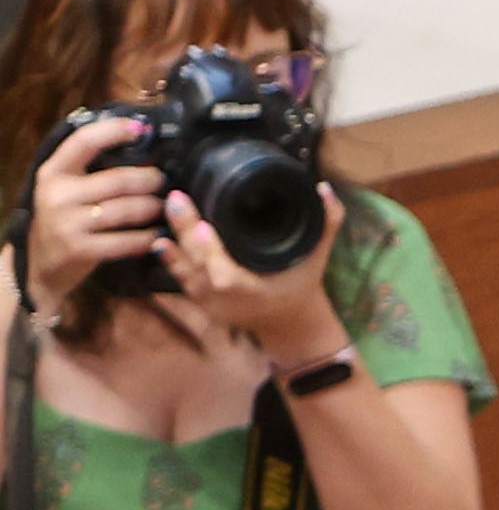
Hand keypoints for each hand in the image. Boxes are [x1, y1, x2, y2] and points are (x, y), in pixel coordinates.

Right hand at [24, 116, 162, 312]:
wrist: (41, 265)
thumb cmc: (62, 221)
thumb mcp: (63, 189)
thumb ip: (88, 171)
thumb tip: (135, 148)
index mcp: (52, 172)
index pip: (83, 141)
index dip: (114, 131)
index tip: (141, 128)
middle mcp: (58, 194)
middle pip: (118, 180)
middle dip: (149, 179)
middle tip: (163, 180)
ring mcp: (68, 223)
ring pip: (126, 210)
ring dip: (153, 207)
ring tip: (164, 206)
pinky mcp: (81, 250)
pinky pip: (126, 241)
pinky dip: (147, 238)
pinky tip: (158, 235)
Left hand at [152, 182, 343, 358]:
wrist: (288, 321)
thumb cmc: (302, 285)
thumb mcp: (317, 256)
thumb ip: (326, 223)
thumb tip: (323, 188)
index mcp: (256, 291)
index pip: (226, 276)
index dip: (211, 253)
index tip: (203, 227)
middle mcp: (229, 300)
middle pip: (198, 266)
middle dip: (185, 233)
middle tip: (178, 201)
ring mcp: (210, 303)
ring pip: (184, 272)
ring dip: (172, 245)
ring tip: (167, 214)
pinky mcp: (199, 300)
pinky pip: (179, 278)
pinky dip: (170, 257)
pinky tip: (162, 238)